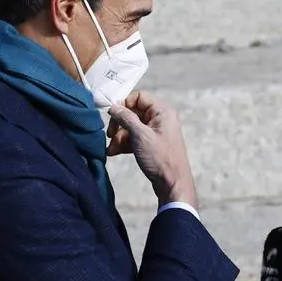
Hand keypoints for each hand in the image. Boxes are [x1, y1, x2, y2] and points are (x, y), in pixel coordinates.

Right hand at [106, 91, 197, 207]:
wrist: (172, 183)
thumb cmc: (160, 158)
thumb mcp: (140, 135)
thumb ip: (126, 118)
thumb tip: (113, 107)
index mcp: (162, 111)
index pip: (139, 97)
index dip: (124, 104)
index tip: (112, 116)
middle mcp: (160, 119)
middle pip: (133, 113)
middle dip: (119, 125)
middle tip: (110, 135)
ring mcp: (156, 132)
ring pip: (132, 127)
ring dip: (119, 137)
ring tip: (111, 149)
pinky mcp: (152, 144)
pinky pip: (135, 138)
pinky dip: (124, 144)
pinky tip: (114, 152)